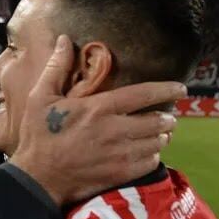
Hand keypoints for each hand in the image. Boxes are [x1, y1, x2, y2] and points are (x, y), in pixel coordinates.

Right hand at [10, 35, 183, 204]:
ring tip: (162, 133)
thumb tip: (64, 40)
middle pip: (156, 121)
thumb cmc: (38, 136)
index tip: (180, 88)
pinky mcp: (119, 174)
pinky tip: (149, 152)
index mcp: (98, 109)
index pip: (142, 95)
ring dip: (163, 136)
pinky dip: (154, 155)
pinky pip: (150, 163)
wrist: (38, 178)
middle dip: (167, 117)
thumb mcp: (40, 97)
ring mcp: (119, 155)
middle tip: (168, 116)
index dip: (165, 89)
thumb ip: (56, 68)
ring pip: (156, 143)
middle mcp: (114, 130)